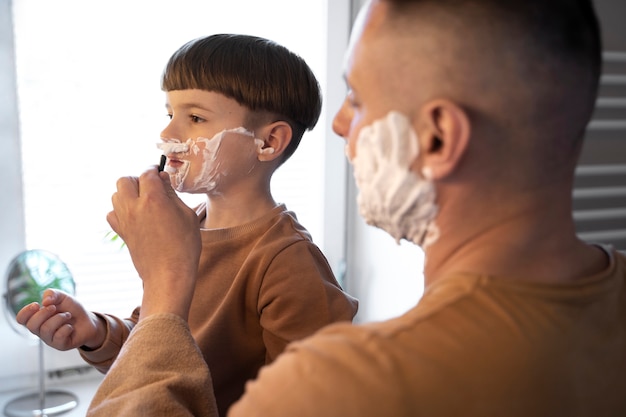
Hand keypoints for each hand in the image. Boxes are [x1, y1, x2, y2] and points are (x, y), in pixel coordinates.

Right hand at [15, 289, 104, 350]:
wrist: (88, 320)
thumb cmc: (71, 309)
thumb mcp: (63, 297)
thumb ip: (52, 294)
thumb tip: (44, 302)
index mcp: (37, 318)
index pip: (21, 319)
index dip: (25, 312)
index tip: (36, 304)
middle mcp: (40, 330)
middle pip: (31, 325)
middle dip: (43, 314)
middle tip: (54, 308)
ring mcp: (50, 339)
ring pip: (46, 330)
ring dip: (59, 318)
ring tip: (68, 315)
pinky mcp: (60, 345)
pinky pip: (58, 337)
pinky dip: (66, 328)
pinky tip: (70, 327)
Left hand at [106, 168, 200, 319]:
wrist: (169, 275)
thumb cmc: (184, 246)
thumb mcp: (187, 215)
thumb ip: (172, 194)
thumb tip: (163, 180)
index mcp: (153, 199)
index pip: (147, 173)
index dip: (154, 170)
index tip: (160, 172)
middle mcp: (134, 207)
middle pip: (125, 180)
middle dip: (138, 180)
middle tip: (151, 187)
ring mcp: (125, 220)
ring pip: (116, 195)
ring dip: (128, 193)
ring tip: (143, 202)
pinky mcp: (121, 233)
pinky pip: (112, 213)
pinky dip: (121, 210)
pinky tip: (135, 217)